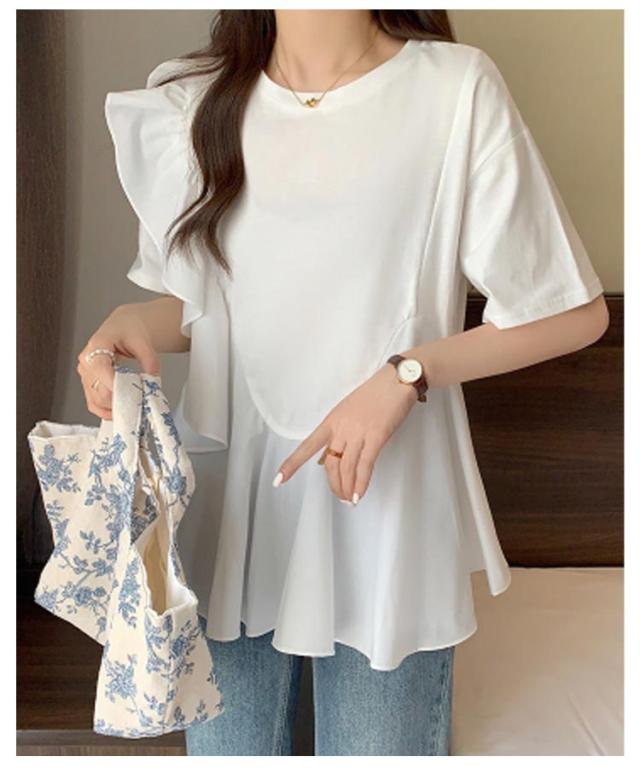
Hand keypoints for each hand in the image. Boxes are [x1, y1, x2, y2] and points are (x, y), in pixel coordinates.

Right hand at [76, 304, 160, 419]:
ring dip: (115, 406)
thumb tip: (153, 382)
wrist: (123, 327)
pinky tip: (119, 411)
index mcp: (97, 345)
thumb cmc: (129, 331)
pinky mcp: (88, 385)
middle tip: (140, 399)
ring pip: (96, 400)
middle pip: (99, 389)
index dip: (114, 384)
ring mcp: (85, 375)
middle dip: (121, 397)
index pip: (100, 368)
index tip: (132, 393)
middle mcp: (86, 361)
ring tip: (133, 403)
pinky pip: (93, 404)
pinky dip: (106, 411)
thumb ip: (150, 362)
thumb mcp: (143, 342)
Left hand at [273, 362, 417, 504]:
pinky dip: (361, 484)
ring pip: (346, 468)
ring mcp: (358, 432)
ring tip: (348, 500)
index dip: (292, 464)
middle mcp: (341, 428)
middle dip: (333, 484)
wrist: (396, 381)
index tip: (278, 480)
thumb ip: (336, 436)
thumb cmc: (374, 396)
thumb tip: (324, 460)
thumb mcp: (347, 412)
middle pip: (330, 464)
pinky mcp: (377, 437)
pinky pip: (365, 466)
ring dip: (346, 488)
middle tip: (339, 496)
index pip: (307, 446)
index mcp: (331, 421)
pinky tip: (358, 496)